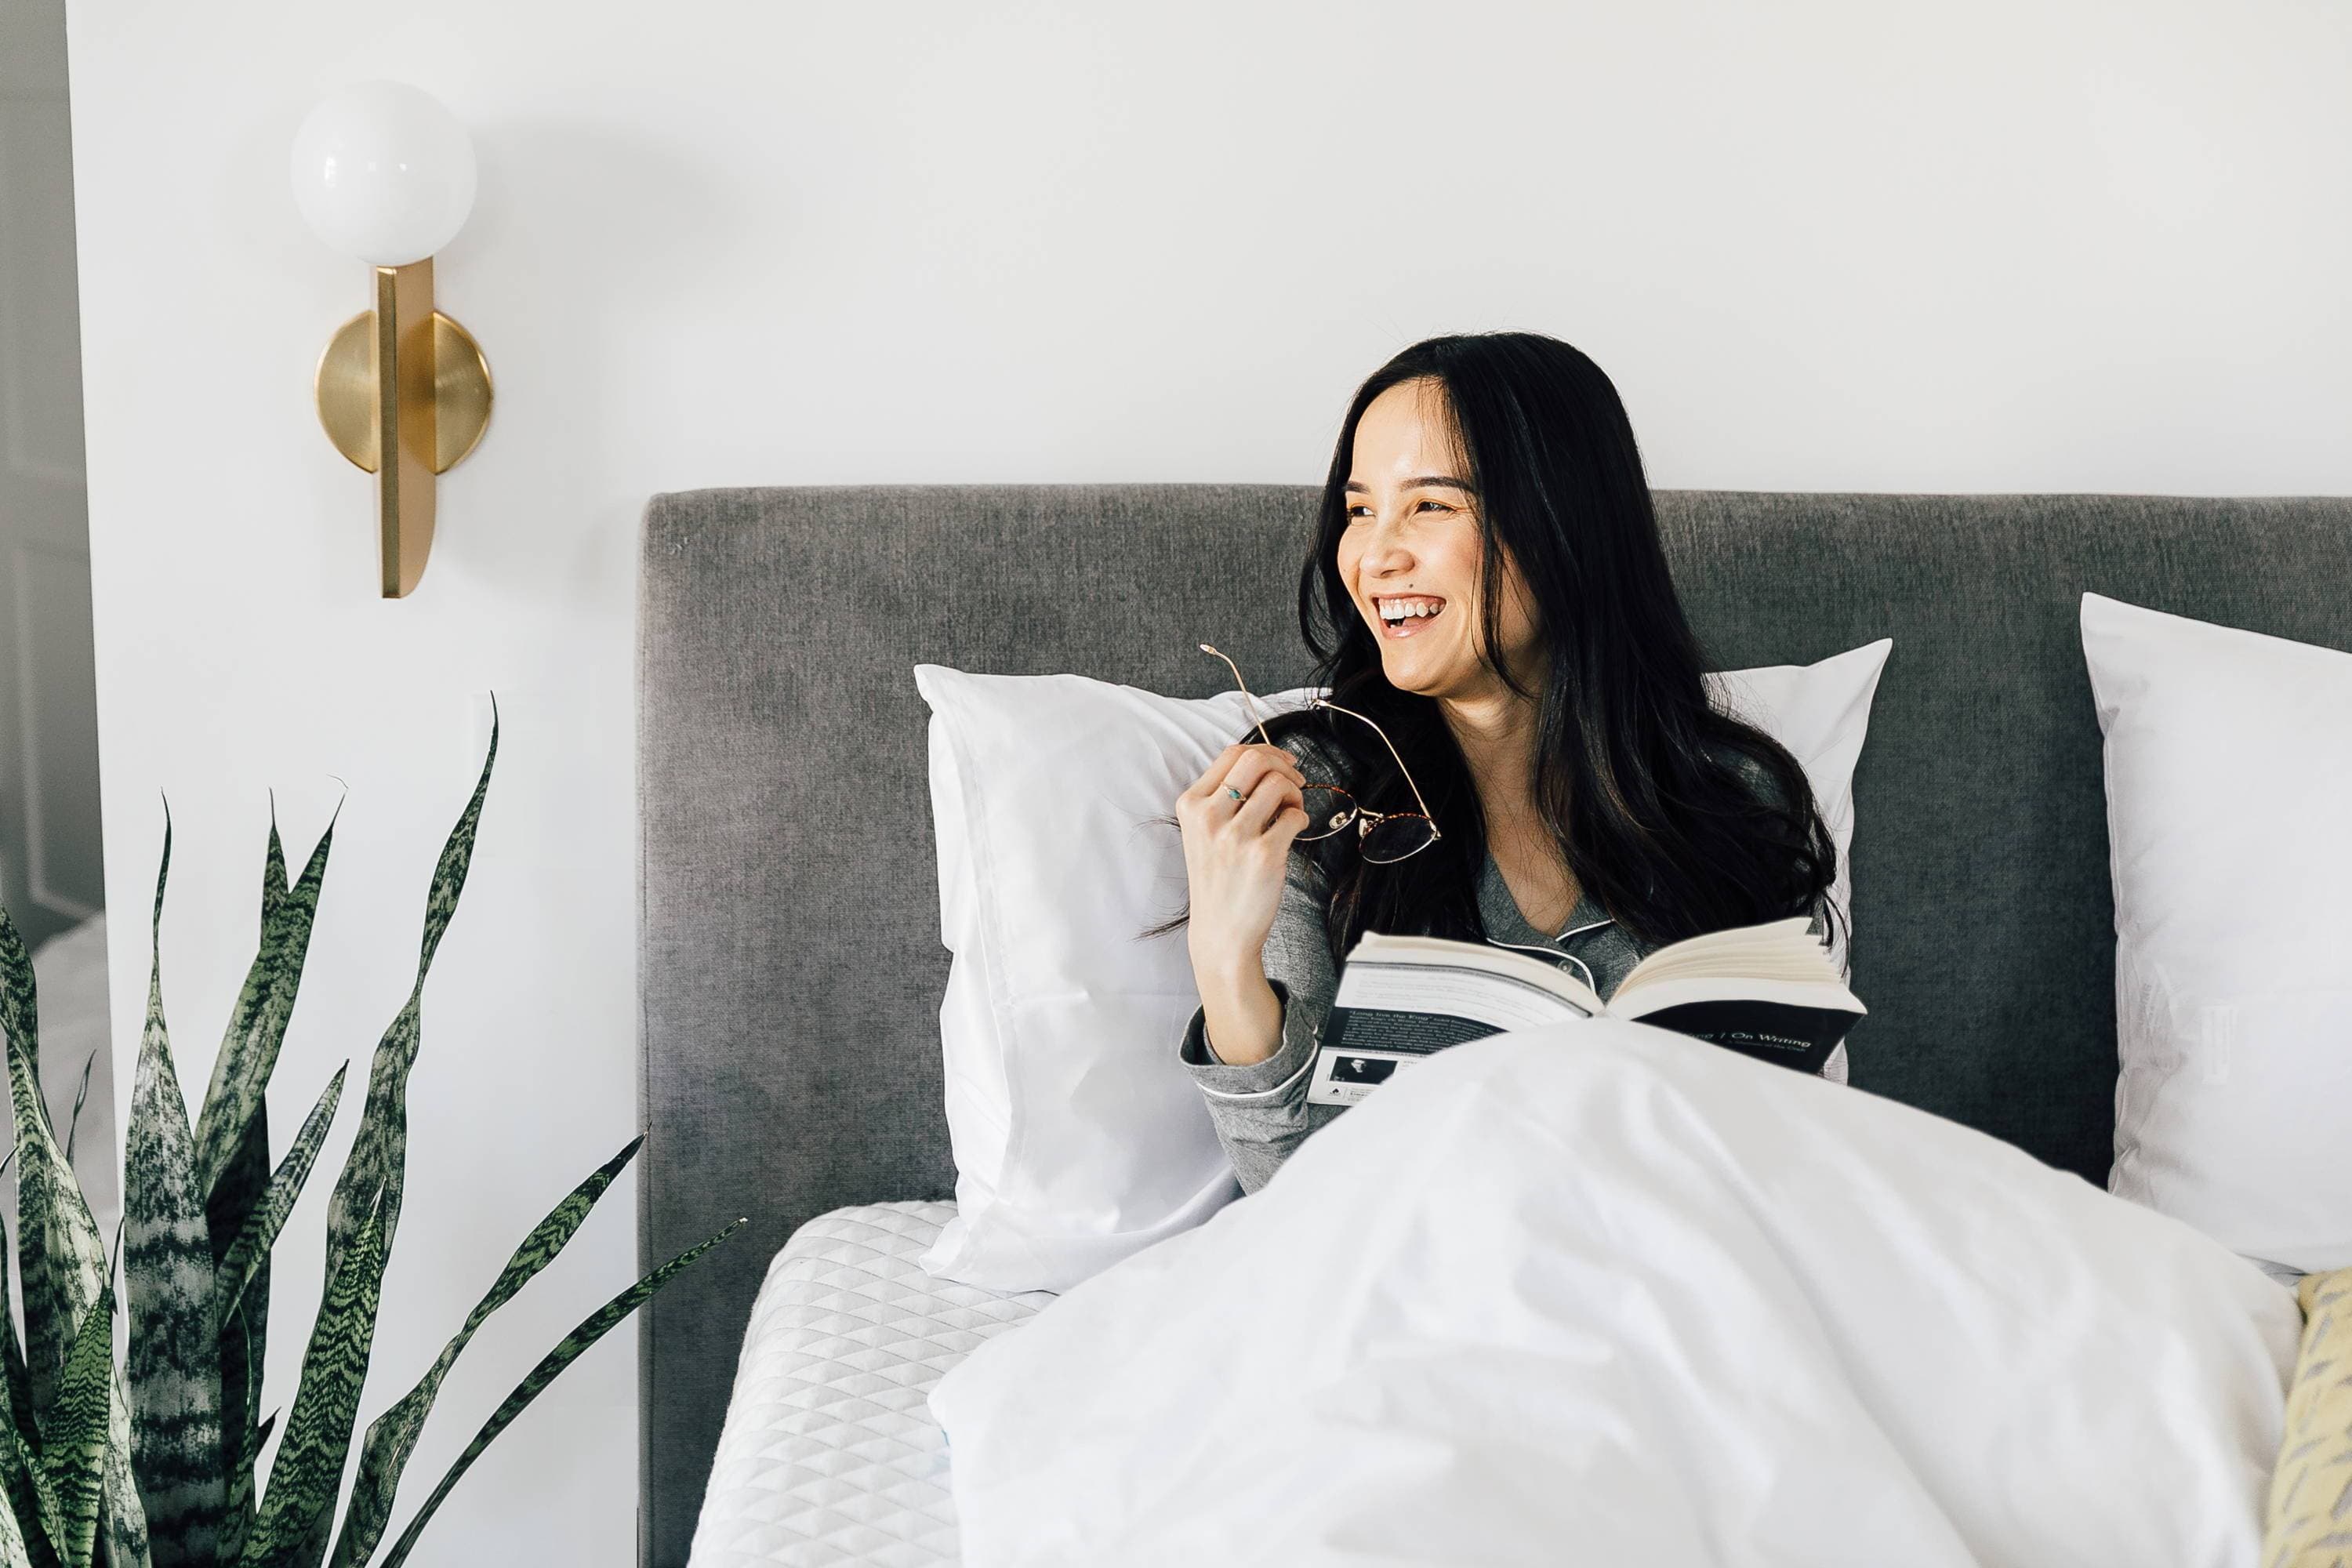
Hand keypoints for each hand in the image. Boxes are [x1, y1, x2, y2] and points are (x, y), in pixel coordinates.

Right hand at [1175, 741, 1308, 977]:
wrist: (1220, 932)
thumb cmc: (1217, 880)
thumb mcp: (1203, 832)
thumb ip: (1223, 797)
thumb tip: (1267, 763)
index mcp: (1191, 805)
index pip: (1232, 753)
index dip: (1266, 751)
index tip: (1283, 763)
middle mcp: (1208, 817)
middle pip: (1255, 760)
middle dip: (1284, 766)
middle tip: (1295, 783)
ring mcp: (1235, 837)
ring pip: (1278, 784)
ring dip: (1296, 793)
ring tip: (1292, 812)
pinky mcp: (1263, 855)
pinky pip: (1295, 816)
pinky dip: (1302, 818)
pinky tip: (1294, 830)